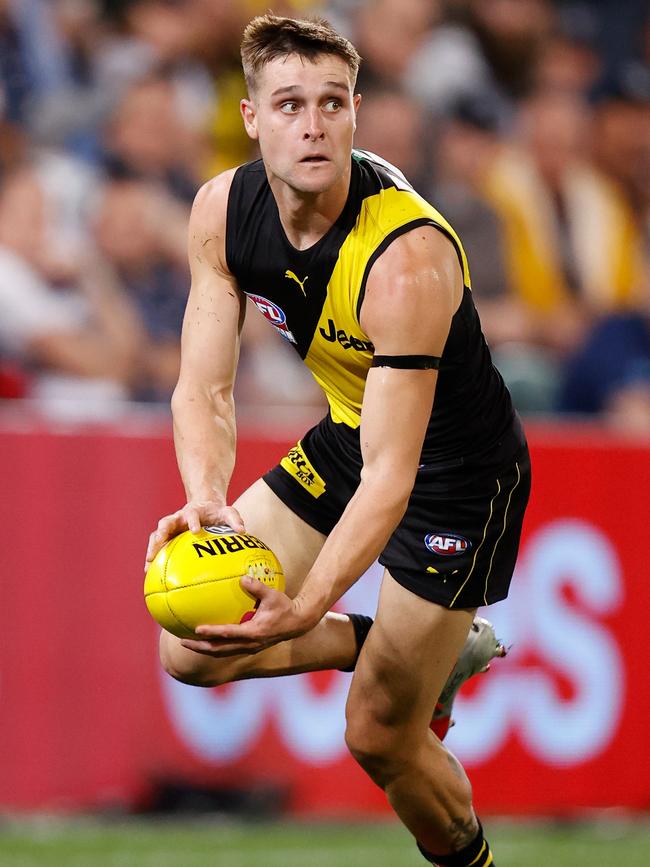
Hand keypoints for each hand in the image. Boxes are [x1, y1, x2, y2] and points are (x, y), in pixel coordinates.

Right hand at [144, 501, 244, 569]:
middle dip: (161, 533)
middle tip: (158, 544)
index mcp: (193, 511)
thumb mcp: (228, 512)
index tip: (195, 530)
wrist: (206, 507)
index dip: (192, 521)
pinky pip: (157, 546)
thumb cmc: (217, 513)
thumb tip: (242, 531)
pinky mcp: (168, 537)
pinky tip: (150, 574)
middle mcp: (178, 518)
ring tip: (148, 566)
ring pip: (156, 535)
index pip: (191, 514)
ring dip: (152, 549)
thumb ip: (234, 520)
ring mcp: (171, 527)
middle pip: (165, 523)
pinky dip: (153, 558)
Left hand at [179, 577, 318, 656]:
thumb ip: (257, 587)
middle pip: (219, 650)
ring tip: (188, 642)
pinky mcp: (249, 647)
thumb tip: (242, 578)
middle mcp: (249, 644)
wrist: (298, 623)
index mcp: (253, 632)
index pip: (228, 634)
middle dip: (200, 647)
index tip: (196, 629)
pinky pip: (227, 649)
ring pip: (221, 652)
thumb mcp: (273, 595)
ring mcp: (248, 648)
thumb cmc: (285, 607)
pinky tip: (205, 638)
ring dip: (204, 649)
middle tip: (183, 641)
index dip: (212, 633)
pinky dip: (214, 646)